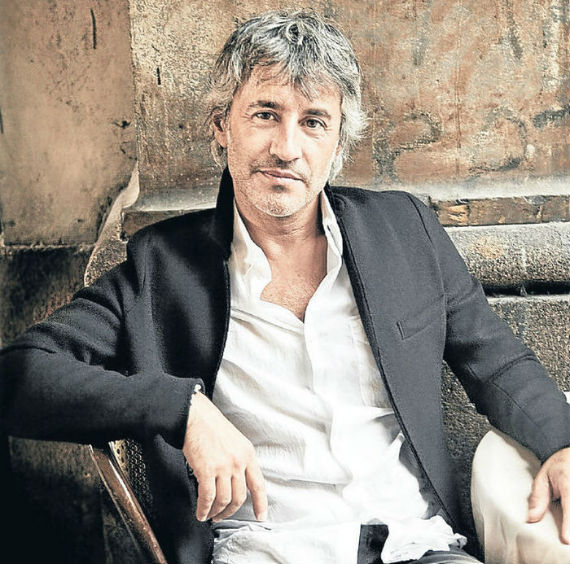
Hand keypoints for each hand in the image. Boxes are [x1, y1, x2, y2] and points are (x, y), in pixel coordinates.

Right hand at [182, 391, 267, 522]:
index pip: (258, 484)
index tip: (261, 516)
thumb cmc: (212, 425)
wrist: (196, 416)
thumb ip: (239, 460)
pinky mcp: (206, 470)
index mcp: (248, 454)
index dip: (261, 503)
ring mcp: (223, 466)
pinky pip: (207, 497)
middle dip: (230, 511)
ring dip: (216, 512)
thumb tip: (236, 481)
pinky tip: (201, 512)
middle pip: (239, 497)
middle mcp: (238, 461)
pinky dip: (204, 509)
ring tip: (210, 515)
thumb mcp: (235, 441)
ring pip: (223, 500)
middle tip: (223, 515)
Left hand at [527, 447, 569, 542]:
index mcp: (568, 484)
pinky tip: (568, 526)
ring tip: (567, 534)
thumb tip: (531, 518)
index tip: (566, 540)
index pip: (569, 507)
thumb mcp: (543, 477)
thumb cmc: (559, 467)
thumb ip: (538, 497)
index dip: (569, 524)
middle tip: (566, 541)